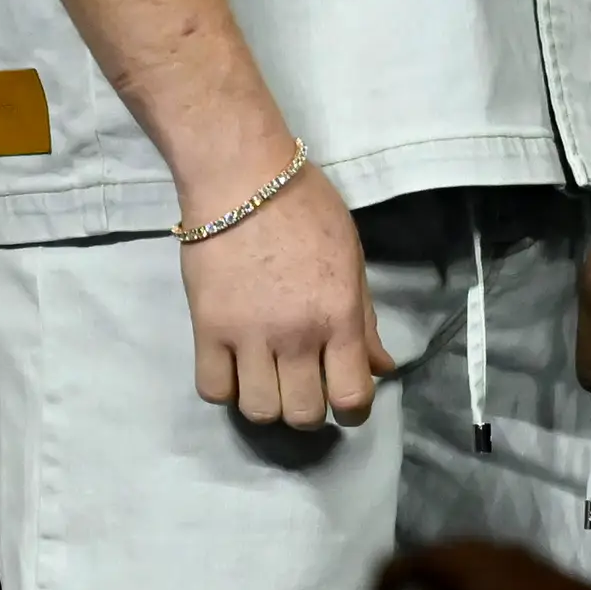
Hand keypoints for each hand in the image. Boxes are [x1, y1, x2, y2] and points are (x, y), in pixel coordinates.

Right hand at [181, 157, 392, 429]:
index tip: (345, 396)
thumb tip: (383, 368)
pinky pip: (213, 390)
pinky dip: (226, 386)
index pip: (352, 397)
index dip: (353, 408)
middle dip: (309, 408)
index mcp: (339, 315)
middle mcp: (297, 334)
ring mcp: (248, 336)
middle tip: (304, 382)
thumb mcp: (351, 256)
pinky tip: (235, 364)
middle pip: (303, 414)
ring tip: (268, 375)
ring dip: (267, 401)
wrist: (241, 175)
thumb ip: (366, 318)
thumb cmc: (305, 206)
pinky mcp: (207, 329)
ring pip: (258, 411)